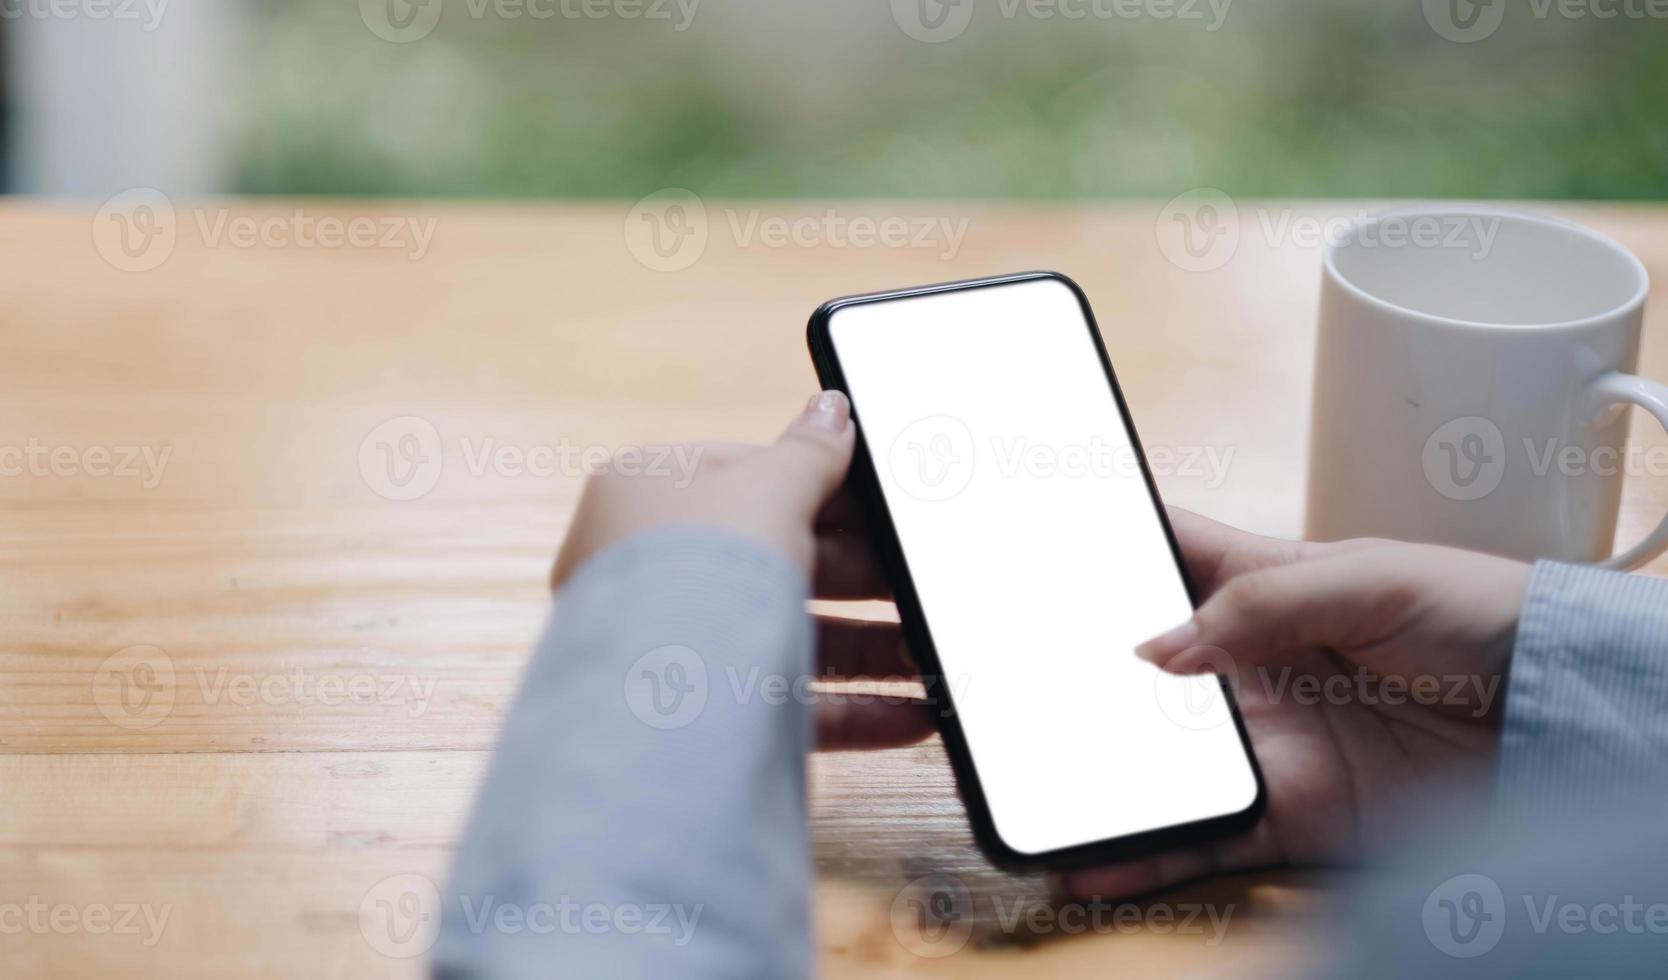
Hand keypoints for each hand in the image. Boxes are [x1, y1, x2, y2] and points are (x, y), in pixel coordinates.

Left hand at [553, 391, 934, 751]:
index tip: (889, 503)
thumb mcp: (768, 489)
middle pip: (781, 561)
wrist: (659, 702)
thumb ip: (810, 452)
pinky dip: (859, 710)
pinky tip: (918, 712)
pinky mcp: (711, 717)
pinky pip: (795, 708)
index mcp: (650, 498)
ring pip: (794, 638)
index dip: (828, 488)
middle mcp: (657, 571)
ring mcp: (680, 649)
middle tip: (923, 578)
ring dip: (872, 647)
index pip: (750, 477)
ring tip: (930, 653)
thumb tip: (833, 410)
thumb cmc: (701, 570)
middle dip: (863, 576)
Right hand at [1063, 508, 1531, 897]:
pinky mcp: (1285, 811)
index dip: (1096, 545)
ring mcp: (1260, 739)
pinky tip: (1092, 855)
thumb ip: (1262, 604)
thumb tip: (1160, 650)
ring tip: (1028, 779)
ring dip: (1094, 767)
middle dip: (1070, 670)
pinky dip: (1145, 850)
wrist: (1556, 715)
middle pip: (1134, 666)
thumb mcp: (1372, 578)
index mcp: (1259, 582)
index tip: (1030, 550)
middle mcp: (1244, 663)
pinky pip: (1200, 836)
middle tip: (1001, 683)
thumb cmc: (1478, 616)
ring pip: (1153, 757)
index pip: (1160, 552)